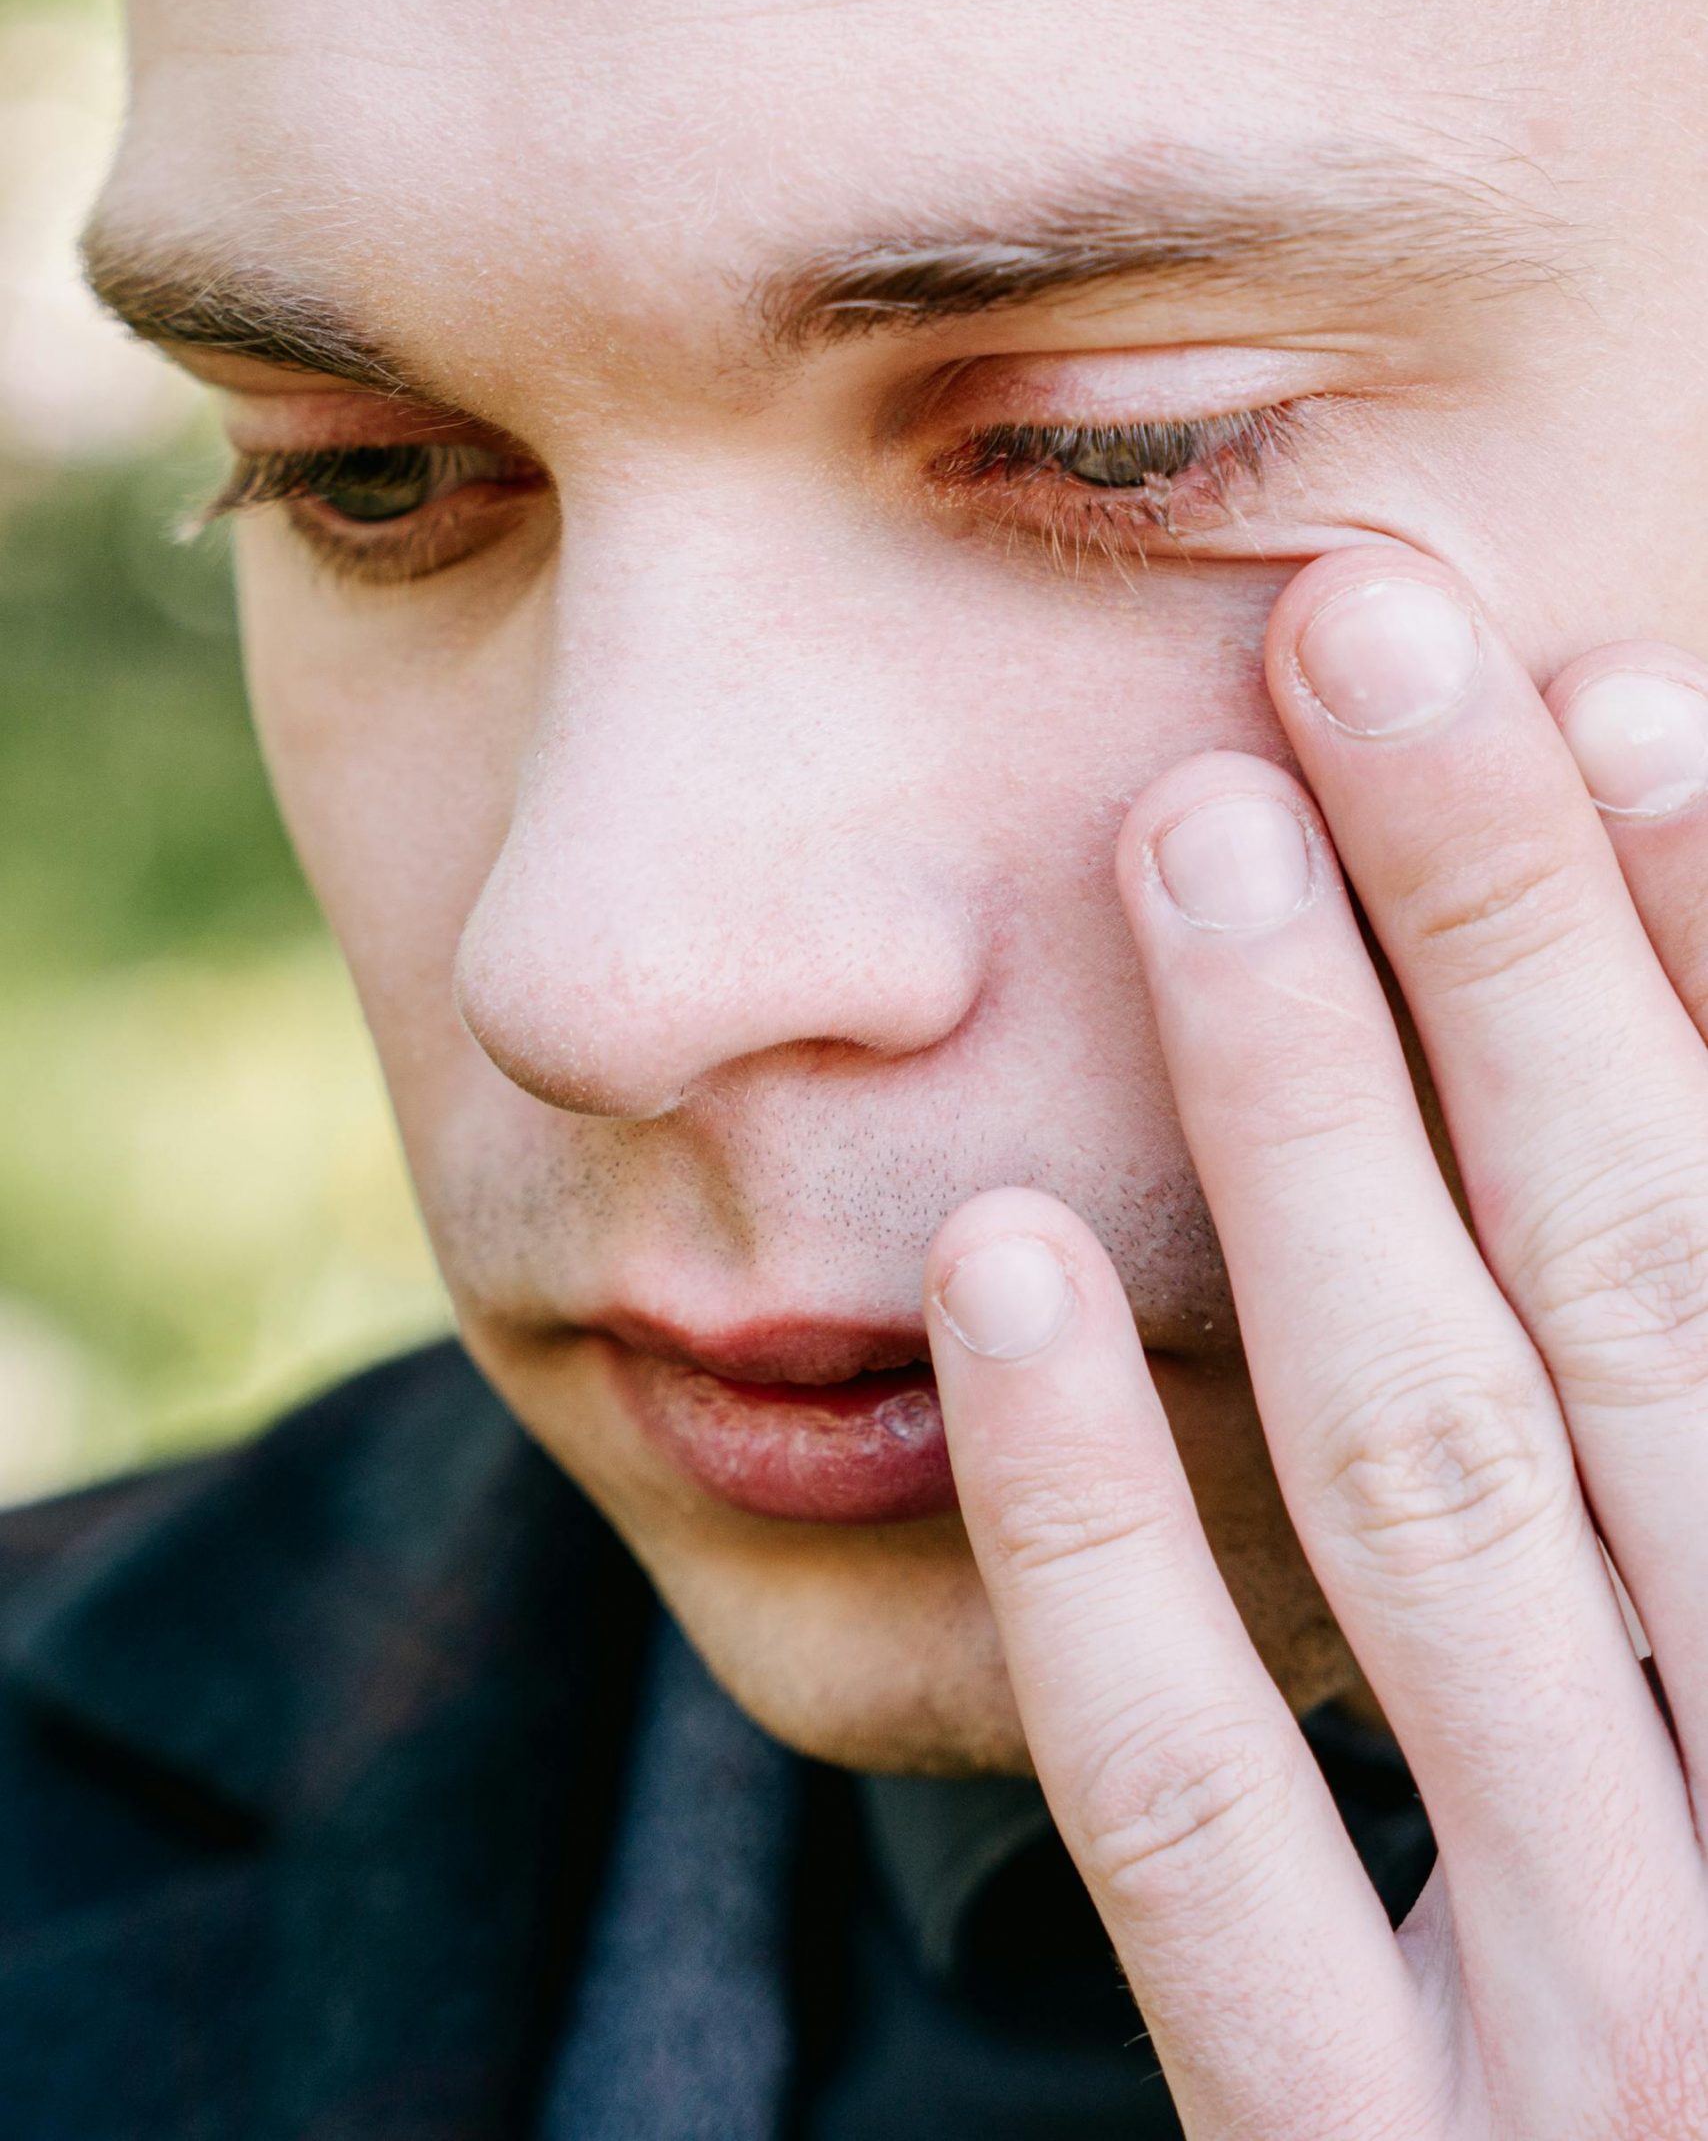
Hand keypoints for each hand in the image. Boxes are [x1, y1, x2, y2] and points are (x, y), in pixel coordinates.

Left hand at [924, 542, 1707, 2138]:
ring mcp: (1599, 2027)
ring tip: (1193, 842)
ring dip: (1311, 1135)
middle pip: (1634, 1294)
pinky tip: (995, 1270)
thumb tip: (1677, 1112)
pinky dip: (1099, 1538)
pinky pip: (1203, 1826)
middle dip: (1510, 943)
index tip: (1621, 695)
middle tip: (1367, 640)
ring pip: (1423, 1487)